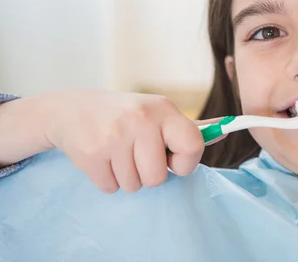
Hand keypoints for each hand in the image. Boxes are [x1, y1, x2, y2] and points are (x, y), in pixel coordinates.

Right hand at [43, 90, 222, 193]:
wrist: (71, 109)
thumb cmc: (123, 115)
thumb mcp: (156, 113)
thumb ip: (187, 129)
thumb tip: (225, 133)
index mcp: (164, 109)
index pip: (193, 145)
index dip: (186, 162)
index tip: (173, 160)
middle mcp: (141, 119)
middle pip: (158, 177)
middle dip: (148, 173)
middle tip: (136, 154)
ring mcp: (115, 136)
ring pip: (134, 186)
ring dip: (126, 177)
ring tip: (117, 153)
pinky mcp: (91, 153)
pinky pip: (111, 187)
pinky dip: (107, 179)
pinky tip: (102, 157)